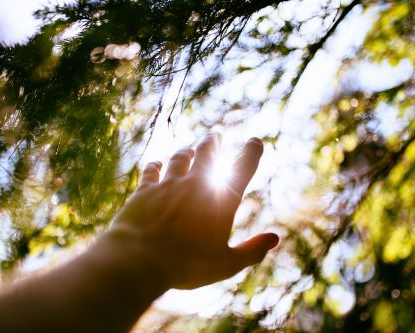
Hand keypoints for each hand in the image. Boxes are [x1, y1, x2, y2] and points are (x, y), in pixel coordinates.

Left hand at [108, 133, 278, 288]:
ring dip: (186, 152)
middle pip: (207, 153)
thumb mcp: (226, 264)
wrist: (139, 259)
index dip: (251, 152)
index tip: (255, 142)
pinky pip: (151, 171)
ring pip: (179, 158)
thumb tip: (275, 238)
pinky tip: (156, 164)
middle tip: (215, 135)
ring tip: (189, 149)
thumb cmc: (186, 265)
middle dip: (213, 142)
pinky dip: (155, 166)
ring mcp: (168, 185)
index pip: (243, 169)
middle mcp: (196, 185)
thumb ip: (252, 251)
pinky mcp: (144, 191)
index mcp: (221, 200)